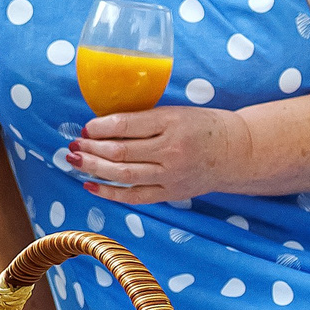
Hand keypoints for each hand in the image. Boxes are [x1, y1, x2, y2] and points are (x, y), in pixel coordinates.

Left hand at [66, 106, 257, 206]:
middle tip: (73, 144)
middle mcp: (171, 150)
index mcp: (171, 122)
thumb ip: (143, 119)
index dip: (99, 127)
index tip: (85, 127)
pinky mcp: (171, 193)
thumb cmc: (201, 126)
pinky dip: (110, 192)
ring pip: (124, 174)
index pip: (126, 125)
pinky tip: (90, 185)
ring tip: (75, 161)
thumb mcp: (174, 112)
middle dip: (91, 148)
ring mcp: (171, 175)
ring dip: (94, 168)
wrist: (236, 151)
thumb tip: (101, 125)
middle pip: (121, 151)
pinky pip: (135, 196)